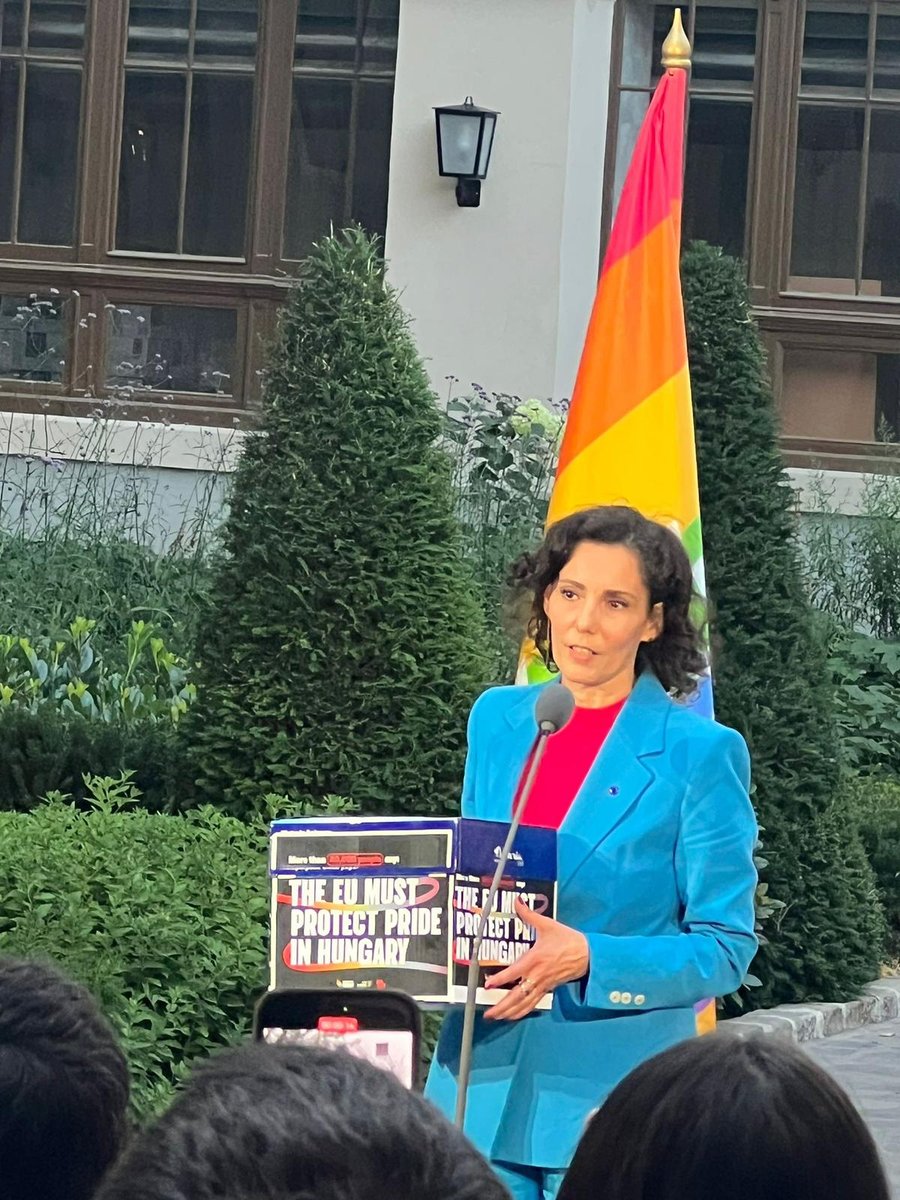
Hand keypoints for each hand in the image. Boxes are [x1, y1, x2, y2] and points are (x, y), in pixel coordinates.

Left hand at [483, 898, 588, 1020]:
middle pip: (517, 995)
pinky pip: (533, 1003)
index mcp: (535, 960)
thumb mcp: (548, 925)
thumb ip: (530, 915)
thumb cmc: (567, 940)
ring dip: (509, 1012)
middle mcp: (537, 975)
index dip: (500, 980)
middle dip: (502, 1005)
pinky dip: (522, 1011)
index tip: (488, 984)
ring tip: (496, 1017)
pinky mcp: (548, 989)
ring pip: (524, 1003)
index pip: (514, 973)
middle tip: (489, 1013)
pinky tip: (513, 1016)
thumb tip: (517, 901)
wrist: (587, 954)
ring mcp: (543, 984)